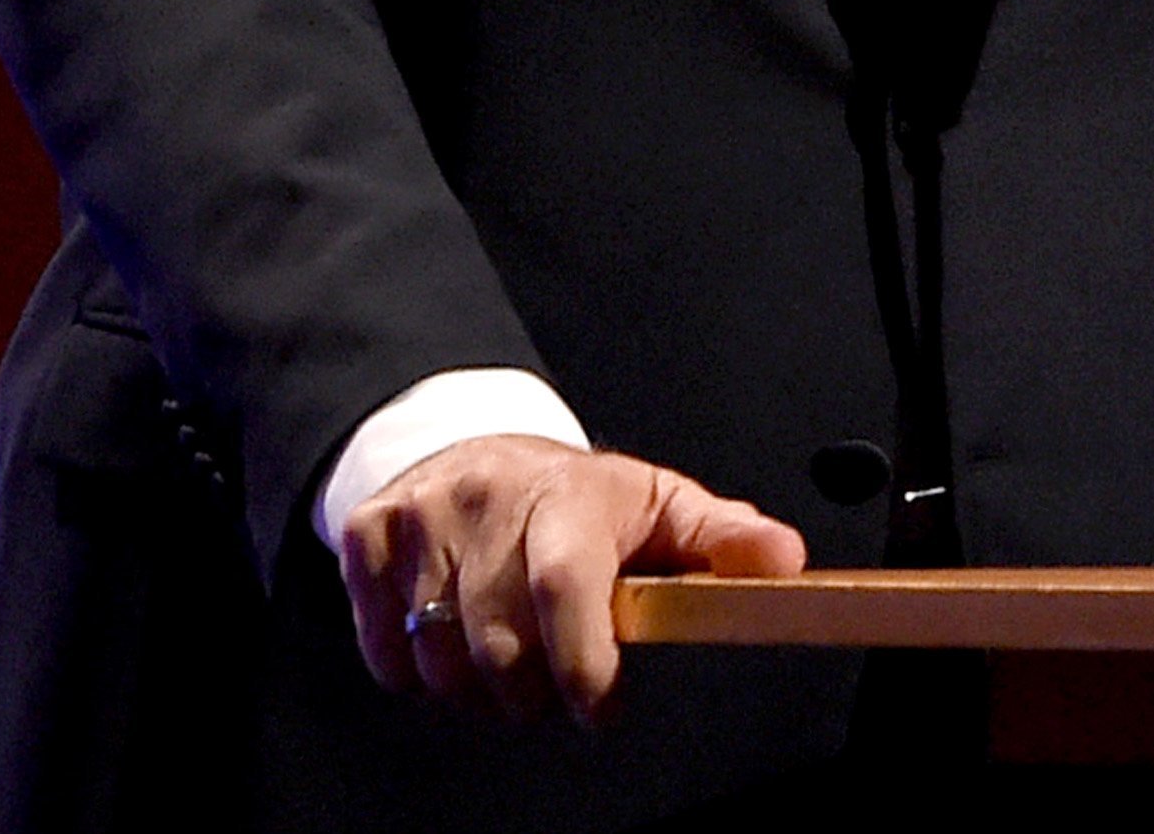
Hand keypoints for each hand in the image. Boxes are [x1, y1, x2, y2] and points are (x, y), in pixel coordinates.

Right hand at [337, 435, 805, 724]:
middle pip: (497, 643)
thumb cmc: (578, 499)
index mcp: (570, 492)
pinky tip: (447, 638)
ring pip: (438, 658)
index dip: (581, 663)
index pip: (565, 583)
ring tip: (502, 657)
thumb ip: (721, 541)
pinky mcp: (368, 533)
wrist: (473, 443)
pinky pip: (383, 650)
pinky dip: (414, 668)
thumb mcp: (657, 507)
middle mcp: (489, 493)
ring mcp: (423, 514)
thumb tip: (785, 560)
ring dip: (472, 688)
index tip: (598, 709)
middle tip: (548, 681)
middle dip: (529, 689)